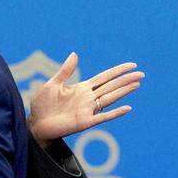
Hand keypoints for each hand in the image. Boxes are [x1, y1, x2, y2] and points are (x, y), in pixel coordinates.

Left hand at [27, 52, 143, 146]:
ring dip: (124, 92)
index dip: (117, 71)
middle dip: (126, 80)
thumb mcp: (53, 84)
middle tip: (142, 74)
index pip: (104, 77)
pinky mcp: (85, 122)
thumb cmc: (42, 105)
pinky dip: (115, 113)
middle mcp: (88, 98)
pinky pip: (103, 117)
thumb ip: (65, 71)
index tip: (131, 65)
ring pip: (110, 98)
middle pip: (111, 87)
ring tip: (137, 84)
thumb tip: (75, 54)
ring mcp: (88, 110)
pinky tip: (127, 108)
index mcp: (82, 88)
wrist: (36, 123)